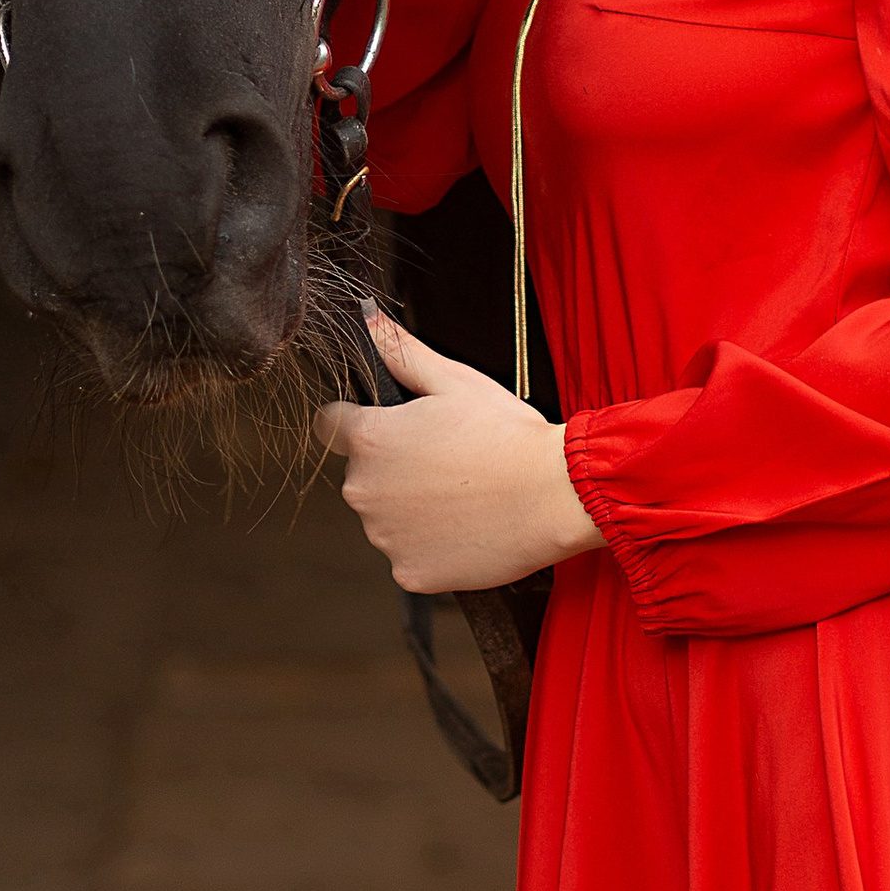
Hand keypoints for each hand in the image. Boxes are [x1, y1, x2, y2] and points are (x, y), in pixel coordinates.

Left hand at [315, 310, 603, 591]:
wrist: (553, 496)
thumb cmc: (508, 435)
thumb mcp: (455, 381)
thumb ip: (402, 352)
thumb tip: (368, 318)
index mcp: (367, 438)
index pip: (336, 426)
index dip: (370, 423)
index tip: (405, 431)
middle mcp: (362, 489)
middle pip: (364, 475)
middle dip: (395, 469)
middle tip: (449, 462)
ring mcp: (384, 536)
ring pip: (388, 518)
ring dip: (413, 510)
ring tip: (464, 496)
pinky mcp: (408, 572)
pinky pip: (410, 556)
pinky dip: (432, 547)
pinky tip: (467, 529)